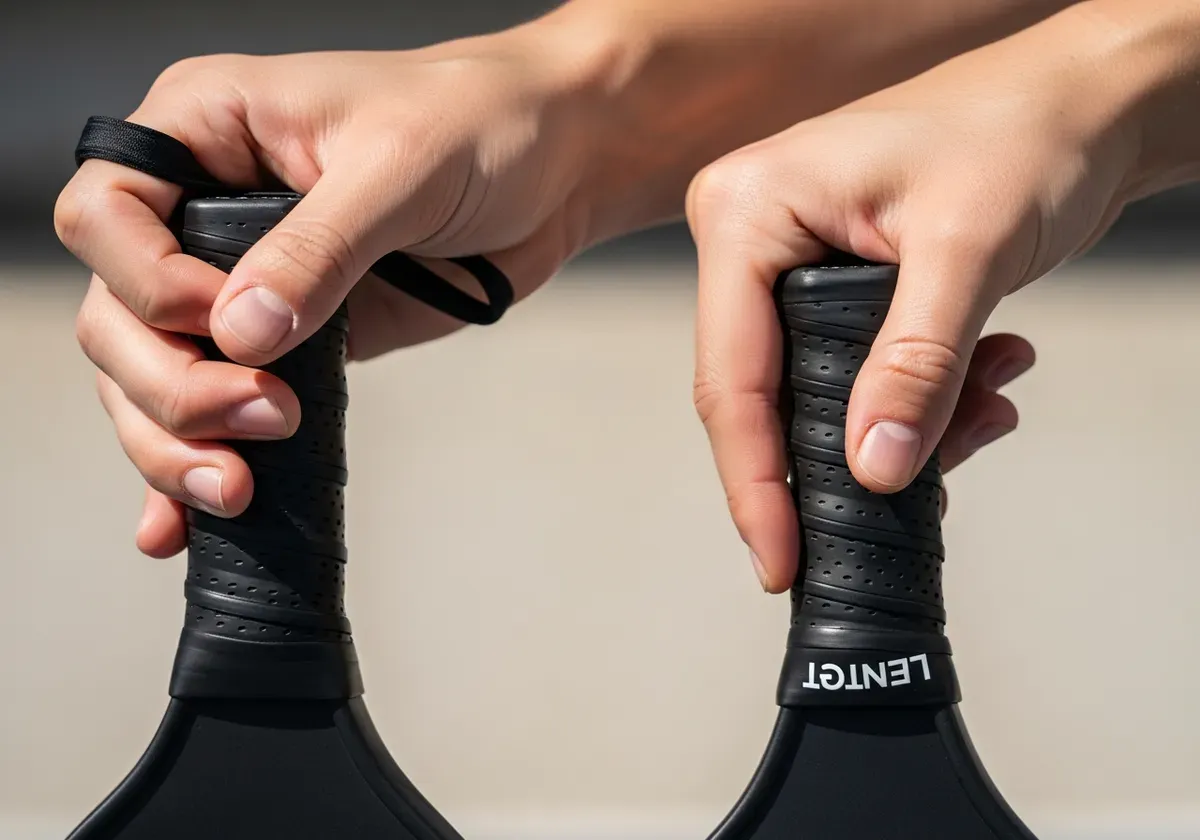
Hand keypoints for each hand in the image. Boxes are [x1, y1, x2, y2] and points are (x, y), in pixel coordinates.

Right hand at [56, 21, 614, 556]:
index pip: (106, 214)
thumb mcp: (398, 167)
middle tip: (259, 418)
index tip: (225, 320)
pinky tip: (183, 525)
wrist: (552, 166)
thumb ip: (318, 248)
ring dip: (176, 444)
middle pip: (118, 315)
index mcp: (204, 130)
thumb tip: (240, 334)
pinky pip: (218, 408)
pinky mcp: (290, 342)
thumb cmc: (479, 124)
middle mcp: (204, 208)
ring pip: (151, 377)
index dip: (147, 283)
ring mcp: (242, 283)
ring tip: (236, 490)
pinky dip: (193, 465)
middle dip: (171, 386)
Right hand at [685, 5, 1143, 591]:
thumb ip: (916, 366)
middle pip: (764, 394)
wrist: (1082, 101)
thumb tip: (872, 468)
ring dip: (902, 422)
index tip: (781, 558)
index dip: (755, 480)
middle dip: (847, 452)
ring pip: (817, 392)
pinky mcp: (832, 282)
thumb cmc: (1024, 129)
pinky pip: (854, 372)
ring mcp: (789, 261)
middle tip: (914, 498)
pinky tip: (985, 377)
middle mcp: (753, 237)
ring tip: (985, 406)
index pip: (732, 374)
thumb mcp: (967, 250)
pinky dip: (920, 396)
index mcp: (748, 210)